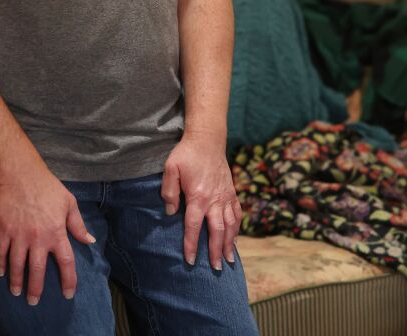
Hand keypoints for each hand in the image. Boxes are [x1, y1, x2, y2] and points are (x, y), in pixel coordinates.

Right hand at [0, 169, 95, 305]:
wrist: (21, 174)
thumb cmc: (48, 187)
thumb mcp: (69, 203)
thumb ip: (77, 224)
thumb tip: (89, 240)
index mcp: (57, 232)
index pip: (66, 262)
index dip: (68, 280)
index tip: (67, 294)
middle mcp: (38, 238)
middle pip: (37, 270)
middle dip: (35, 288)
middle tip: (33, 302)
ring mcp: (19, 235)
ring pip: (17, 264)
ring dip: (16, 280)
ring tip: (16, 292)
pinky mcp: (4, 229)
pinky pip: (0, 251)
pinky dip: (0, 263)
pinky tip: (0, 272)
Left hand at [161, 134, 241, 270]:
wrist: (207, 139)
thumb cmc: (186, 154)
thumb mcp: (170, 169)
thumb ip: (168, 192)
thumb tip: (171, 213)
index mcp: (198, 196)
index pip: (193, 226)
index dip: (191, 244)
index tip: (190, 260)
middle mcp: (215, 199)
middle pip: (217, 230)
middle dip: (215, 251)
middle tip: (217, 268)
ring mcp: (226, 196)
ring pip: (231, 225)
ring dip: (229, 244)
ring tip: (229, 260)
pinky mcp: (231, 191)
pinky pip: (237, 213)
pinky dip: (237, 228)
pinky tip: (234, 239)